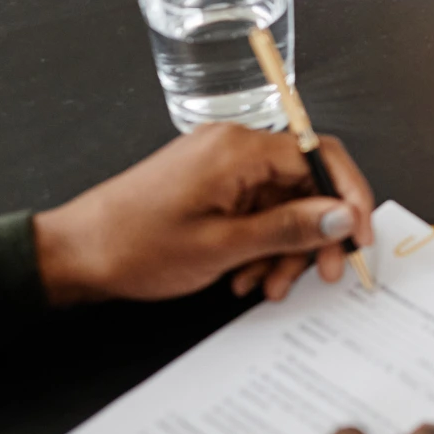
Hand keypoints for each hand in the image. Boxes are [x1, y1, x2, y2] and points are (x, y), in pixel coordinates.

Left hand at [32, 123, 376, 305]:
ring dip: (285, 248)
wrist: (74, 254)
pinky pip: (255, 211)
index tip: (359, 235)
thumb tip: (341, 215)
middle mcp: (233, 148)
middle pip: (303, 184)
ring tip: (269, 285)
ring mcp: (221, 167)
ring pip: (282, 204)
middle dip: (315, 233)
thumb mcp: (223, 247)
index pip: (320, 156)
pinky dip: (260, 244)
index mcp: (239, 149)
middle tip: (325, 273)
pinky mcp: (211, 186)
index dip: (349, 196)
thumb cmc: (134, 246)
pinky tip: (246, 276)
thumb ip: (289, 229)